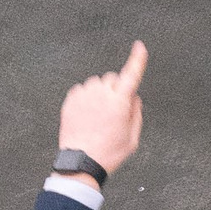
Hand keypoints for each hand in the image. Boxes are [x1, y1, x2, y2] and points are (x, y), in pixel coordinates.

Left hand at [57, 36, 146, 175]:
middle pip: (112, 78)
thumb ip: (136, 113)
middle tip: (114, 110)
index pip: (131, 74)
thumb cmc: (108, 152)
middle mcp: (101, 94)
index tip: (139, 47)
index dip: (137, 59)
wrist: (81, 161)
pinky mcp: (71, 100)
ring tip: (98, 116)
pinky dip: (87, 98)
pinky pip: (82, 90)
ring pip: (96, 83)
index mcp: (119, 102)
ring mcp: (84, 95)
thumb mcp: (132, 138)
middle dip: (116, 88)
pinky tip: (87, 115)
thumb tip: (134, 98)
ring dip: (100, 93)